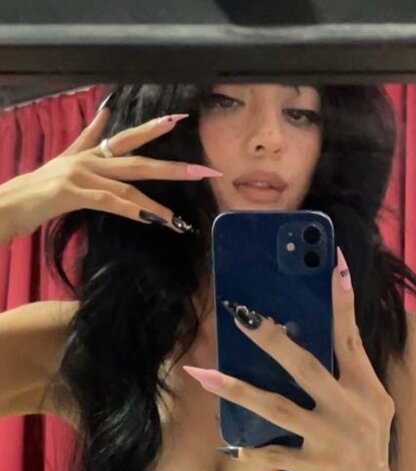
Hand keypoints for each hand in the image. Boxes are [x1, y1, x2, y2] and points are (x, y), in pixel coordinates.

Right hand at [0, 107, 220, 239]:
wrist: (8, 203)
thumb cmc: (36, 191)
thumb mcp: (63, 160)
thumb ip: (86, 137)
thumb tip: (104, 111)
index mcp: (88, 153)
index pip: (126, 138)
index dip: (153, 129)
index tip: (178, 120)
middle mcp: (87, 160)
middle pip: (137, 160)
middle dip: (172, 166)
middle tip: (203, 170)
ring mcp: (79, 174)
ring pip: (127, 185)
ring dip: (156, 204)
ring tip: (178, 220)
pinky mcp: (71, 193)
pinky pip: (108, 201)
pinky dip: (131, 210)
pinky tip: (151, 219)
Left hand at [184, 248, 396, 470]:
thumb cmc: (367, 452)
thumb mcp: (373, 411)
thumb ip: (351, 379)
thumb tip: (314, 345)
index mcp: (367, 390)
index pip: (351, 339)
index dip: (342, 302)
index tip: (334, 264)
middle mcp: (352, 409)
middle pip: (306, 367)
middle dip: (273, 341)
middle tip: (243, 317)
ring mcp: (333, 439)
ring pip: (279, 408)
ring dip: (240, 391)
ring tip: (207, 375)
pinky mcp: (317, 468)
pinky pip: (276, 455)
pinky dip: (253, 450)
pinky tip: (231, 445)